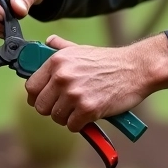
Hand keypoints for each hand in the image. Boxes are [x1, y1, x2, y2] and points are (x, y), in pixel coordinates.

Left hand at [25, 33, 167, 130]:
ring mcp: (74, 93)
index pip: (31, 87)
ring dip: (68, 117)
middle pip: (40, 106)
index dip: (37, 96)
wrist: (136, 68)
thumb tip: (48, 41)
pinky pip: (72, 126)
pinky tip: (90, 114)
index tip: (46, 100)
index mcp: (57, 61)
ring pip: (56, 117)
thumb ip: (61, 48)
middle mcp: (62, 76)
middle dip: (53, 109)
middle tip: (67, 107)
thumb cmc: (110, 61)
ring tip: (81, 108)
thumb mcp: (81, 50)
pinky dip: (81, 124)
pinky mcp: (88, 109)